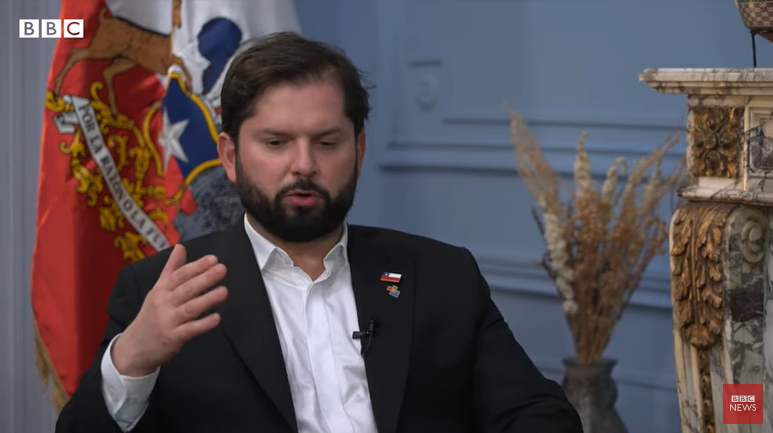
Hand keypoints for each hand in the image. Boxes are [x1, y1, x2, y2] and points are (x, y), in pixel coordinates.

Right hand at [112, 244, 227, 376]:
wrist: (134, 348)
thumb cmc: (151, 316)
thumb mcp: (158, 290)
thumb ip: (171, 268)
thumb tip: (181, 246)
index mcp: (161, 290)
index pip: (180, 275)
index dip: (196, 266)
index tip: (213, 259)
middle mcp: (164, 303)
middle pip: (186, 289)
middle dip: (205, 278)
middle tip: (222, 269)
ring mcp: (168, 321)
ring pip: (190, 308)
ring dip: (207, 300)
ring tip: (224, 292)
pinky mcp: (172, 338)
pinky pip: (190, 330)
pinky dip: (203, 324)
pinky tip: (217, 318)